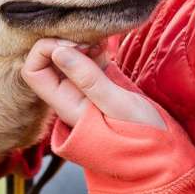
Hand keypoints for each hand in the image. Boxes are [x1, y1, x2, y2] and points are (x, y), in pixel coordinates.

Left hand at [20, 38, 165, 128]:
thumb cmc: (142, 136)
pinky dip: (94, 47)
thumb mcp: (118, 105)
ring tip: (102, 41)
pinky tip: (107, 45)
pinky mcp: (100, 85)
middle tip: (90, 39)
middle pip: (48, 61)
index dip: (46, 50)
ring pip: (68, 57)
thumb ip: (88, 79)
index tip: (74, 45)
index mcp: (66, 105)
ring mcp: (84, 91)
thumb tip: (58, 51)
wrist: (161, 153)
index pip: (33, 71)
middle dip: (65, 42)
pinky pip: (87, 60)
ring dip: (81, 43)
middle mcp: (70, 97)